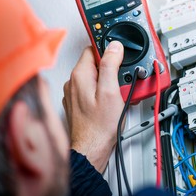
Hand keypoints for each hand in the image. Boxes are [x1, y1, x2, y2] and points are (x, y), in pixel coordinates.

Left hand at [63, 41, 123, 172]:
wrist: (92, 148)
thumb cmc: (99, 125)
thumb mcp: (111, 91)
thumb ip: (111, 65)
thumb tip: (114, 47)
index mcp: (80, 75)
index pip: (93, 48)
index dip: (109, 51)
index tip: (119, 57)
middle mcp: (74, 82)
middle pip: (96, 63)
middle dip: (112, 69)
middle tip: (122, 81)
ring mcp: (75, 93)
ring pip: (95, 77)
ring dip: (109, 81)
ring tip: (119, 94)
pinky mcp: (79, 103)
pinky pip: (93, 90)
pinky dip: (104, 92)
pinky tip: (112, 102)